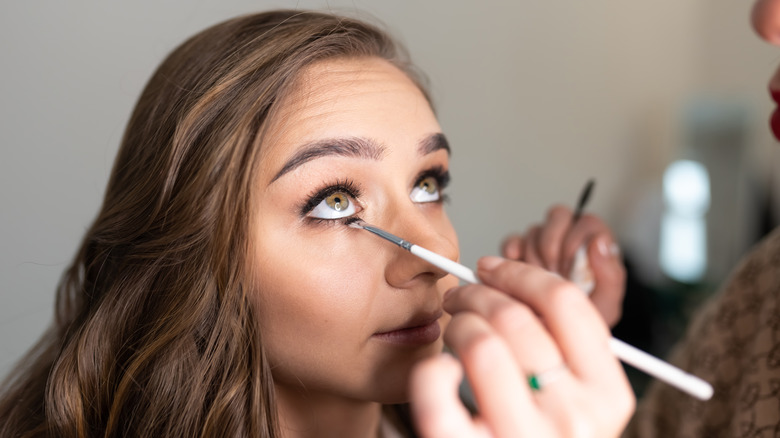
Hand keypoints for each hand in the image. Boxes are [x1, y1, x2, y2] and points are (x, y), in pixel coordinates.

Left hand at [410, 257, 633, 437]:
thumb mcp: (578, 411)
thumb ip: (564, 357)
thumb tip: (511, 283)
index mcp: (608, 398)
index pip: (567, 304)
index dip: (522, 273)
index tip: (495, 268)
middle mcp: (574, 418)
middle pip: (516, 317)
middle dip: (477, 291)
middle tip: (461, 295)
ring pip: (479, 343)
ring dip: (456, 323)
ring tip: (451, 330)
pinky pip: (436, 386)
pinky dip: (428, 368)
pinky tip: (437, 371)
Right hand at [501, 205, 624, 325]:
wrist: (552, 339)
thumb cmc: (582, 322)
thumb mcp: (606, 305)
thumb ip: (611, 274)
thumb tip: (601, 242)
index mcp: (594, 248)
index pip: (587, 221)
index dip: (577, 239)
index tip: (571, 265)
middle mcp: (568, 241)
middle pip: (559, 216)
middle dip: (553, 245)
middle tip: (554, 272)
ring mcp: (542, 246)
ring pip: (534, 230)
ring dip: (534, 256)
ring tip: (540, 280)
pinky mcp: (519, 255)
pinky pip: (512, 242)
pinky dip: (512, 251)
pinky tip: (518, 267)